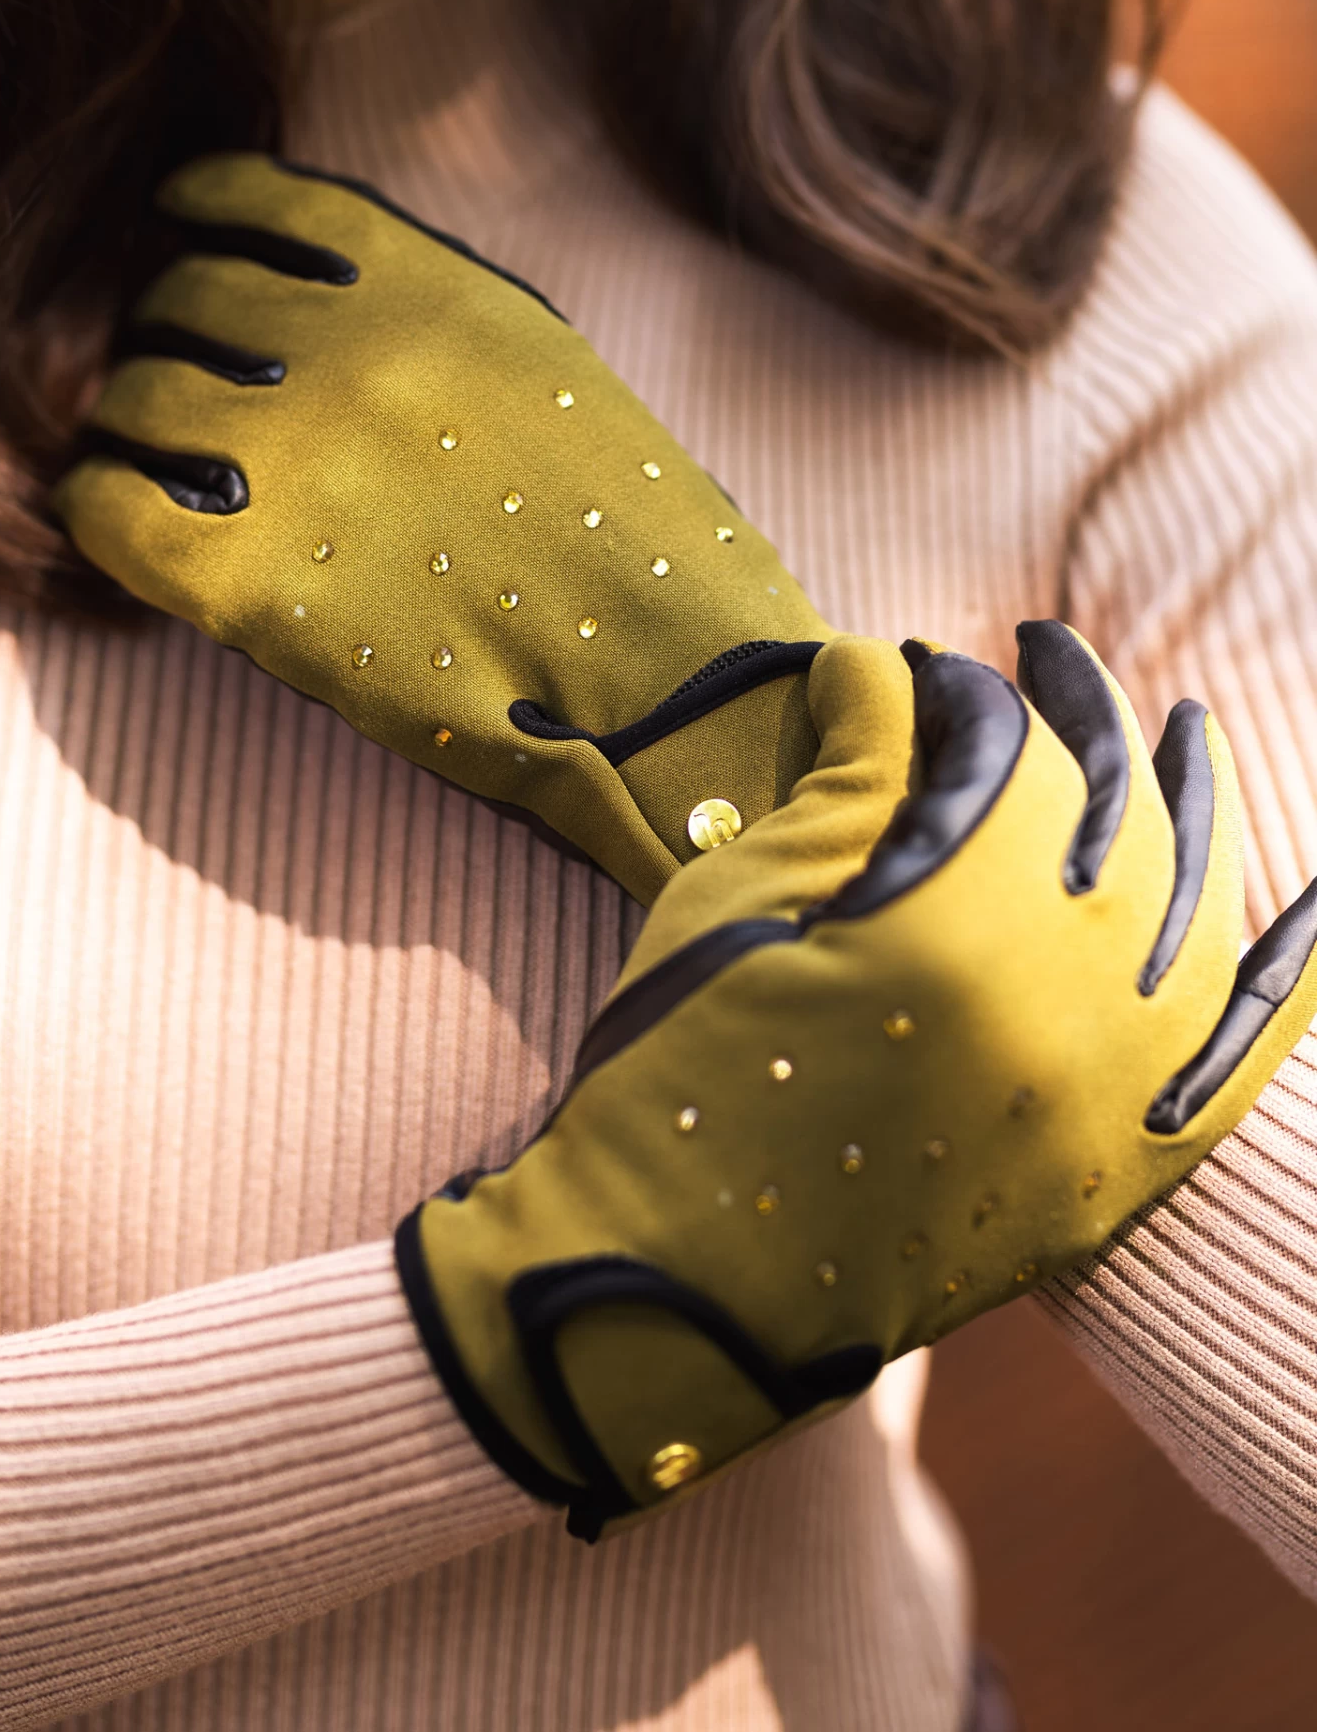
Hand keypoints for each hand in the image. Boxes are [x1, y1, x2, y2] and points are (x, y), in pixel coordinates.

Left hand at [57, 157, 829, 903]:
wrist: (679, 694)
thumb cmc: (646, 557)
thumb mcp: (558, 381)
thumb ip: (442, 334)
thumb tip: (328, 332)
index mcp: (440, 291)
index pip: (267, 201)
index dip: (204, 209)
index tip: (180, 222)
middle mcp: (354, 353)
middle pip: (185, 301)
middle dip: (168, 332)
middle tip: (169, 375)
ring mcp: (296, 466)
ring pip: (134, 398)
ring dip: (127, 420)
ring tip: (133, 452)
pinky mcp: (255, 588)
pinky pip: (111, 514)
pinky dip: (96, 506)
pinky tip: (110, 516)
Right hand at [396, 623, 1316, 1539]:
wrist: (679, 1280)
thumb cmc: (683, 1063)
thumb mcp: (745, 890)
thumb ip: (849, 764)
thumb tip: (891, 664)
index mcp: (961, 925)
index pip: (1007, 754)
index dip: (961, 690)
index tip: (913, 667)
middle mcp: (1070, 1010)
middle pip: (1118, 812)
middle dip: (1082, 713)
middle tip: (1041, 654)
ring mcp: (1112, 1102)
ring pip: (1204, 912)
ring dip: (1200, 806)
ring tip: (1186, 732)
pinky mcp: (1121, 1177)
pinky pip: (1247, 1060)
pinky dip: (1293, 972)